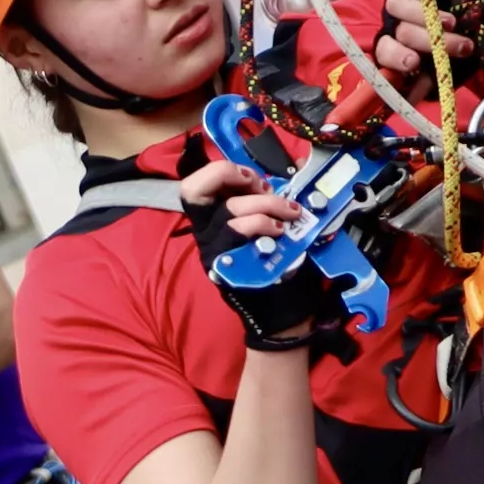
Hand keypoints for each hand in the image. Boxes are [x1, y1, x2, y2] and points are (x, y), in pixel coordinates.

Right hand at [179, 157, 352, 359]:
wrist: (282, 312)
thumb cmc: (277, 265)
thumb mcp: (267, 225)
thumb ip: (265, 201)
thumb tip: (286, 172)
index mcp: (213, 220)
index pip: (195, 187)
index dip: (220, 171)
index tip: (252, 177)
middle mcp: (206, 235)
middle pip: (195, 191)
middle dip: (230, 176)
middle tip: (261, 186)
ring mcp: (213, 252)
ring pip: (230, 212)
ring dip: (266, 204)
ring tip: (289, 213)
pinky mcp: (226, 268)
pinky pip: (240, 235)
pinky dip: (264, 225)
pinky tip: (281, 232)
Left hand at [374, 0, 483, 78]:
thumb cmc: (473, 33)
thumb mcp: (459, 60)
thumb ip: (436, 78)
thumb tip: (415, 100)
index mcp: (404, 46)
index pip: (386, 56)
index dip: (396, 61)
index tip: (415, 65)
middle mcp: (398, 21)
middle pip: (395, 32)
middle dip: (421, 41)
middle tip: (446, 43)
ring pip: (395, 4)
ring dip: (421, 15)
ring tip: (451, 22)